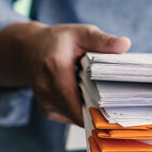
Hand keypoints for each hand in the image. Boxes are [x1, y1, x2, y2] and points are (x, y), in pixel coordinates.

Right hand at [0, 22, 130, 125]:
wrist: (27, 51)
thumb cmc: (56, 41)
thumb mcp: (80, 33)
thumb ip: (101, 40)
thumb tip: (124, 44)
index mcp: (54, 69)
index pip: (76, 101)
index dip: (97, 111)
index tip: (116, 110)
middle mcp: (46, 90)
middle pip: (80, 113)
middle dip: (99, 111)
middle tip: (117, 102)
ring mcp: (46, 104)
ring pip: (77, 118)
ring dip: (91, 111)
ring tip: (102, 95)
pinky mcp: (49, 111)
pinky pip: (72, 117)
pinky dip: (82, 110)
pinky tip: (88, 96)